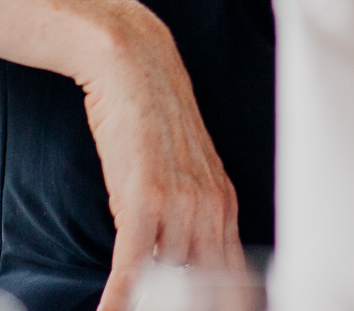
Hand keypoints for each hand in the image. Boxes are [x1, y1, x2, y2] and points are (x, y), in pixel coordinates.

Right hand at [77, 10, 243, 310]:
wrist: (136, 66)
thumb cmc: (152, 116)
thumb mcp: (184, 171)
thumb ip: (191, 215)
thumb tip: (180, 259)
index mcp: (223, 203)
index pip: (231, 275)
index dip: (223, 302)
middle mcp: (209, 206)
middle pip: (202, 284)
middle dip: (185, 303)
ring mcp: (180, 204)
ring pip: (169, 279)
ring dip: (149, 301)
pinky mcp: (144, 199)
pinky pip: (135, 265)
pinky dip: (122, 296)